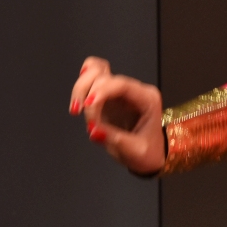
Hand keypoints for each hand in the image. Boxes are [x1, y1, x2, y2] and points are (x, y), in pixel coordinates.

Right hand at [68, 56, 164, 174]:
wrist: (150, 154)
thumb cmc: (148, 153)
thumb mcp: (136, 152)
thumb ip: (116, 140)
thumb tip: (94, 131)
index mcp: (147, 99)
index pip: (122, 85)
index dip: (101, 92)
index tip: (87, 107)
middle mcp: (134, 90)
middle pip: (105, 76)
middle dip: (89, 95)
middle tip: (85, 119)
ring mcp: (120, 91)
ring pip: (96, 71)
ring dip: (81, 88)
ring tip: (76, 110)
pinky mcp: (108, 95)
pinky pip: (93, 78)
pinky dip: (83, 84)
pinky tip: (79, 98)